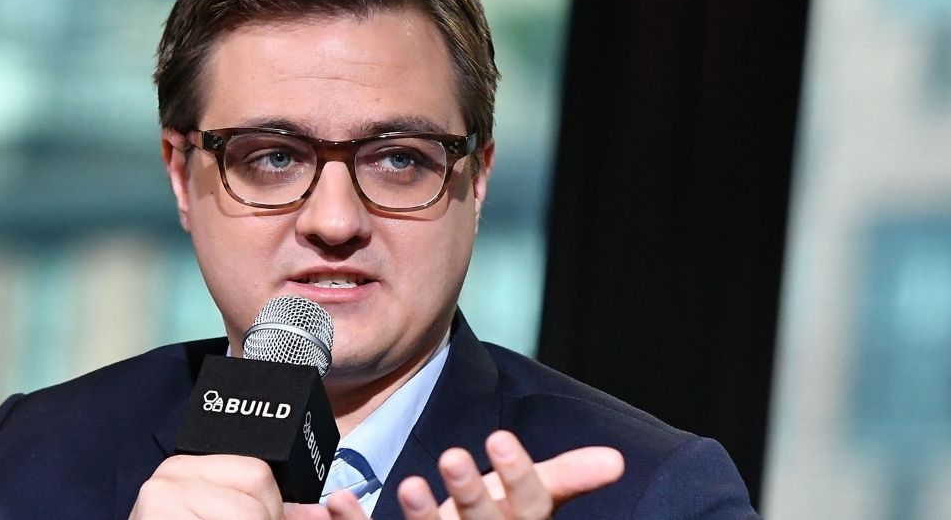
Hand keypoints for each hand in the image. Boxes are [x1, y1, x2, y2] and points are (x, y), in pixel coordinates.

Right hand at [130, 454, 288, 518]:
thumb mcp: (229, 516)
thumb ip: (271, 512)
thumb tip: (320, 514)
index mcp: (192, 465)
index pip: (258, 473)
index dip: (274, 509)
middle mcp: (171, 472)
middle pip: (256, 489)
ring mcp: (159, 497)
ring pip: (246, 515)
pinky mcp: (154, 517)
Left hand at [324, 431, 623, 519]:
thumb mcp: (526, 500)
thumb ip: (565, 477)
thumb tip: (615, 460)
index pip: (528, 507)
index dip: (518, 476)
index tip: (499, 438)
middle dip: (470, 494)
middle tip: (453, 455)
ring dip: (420, 515)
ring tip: (408, 482)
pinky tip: (335, 499)